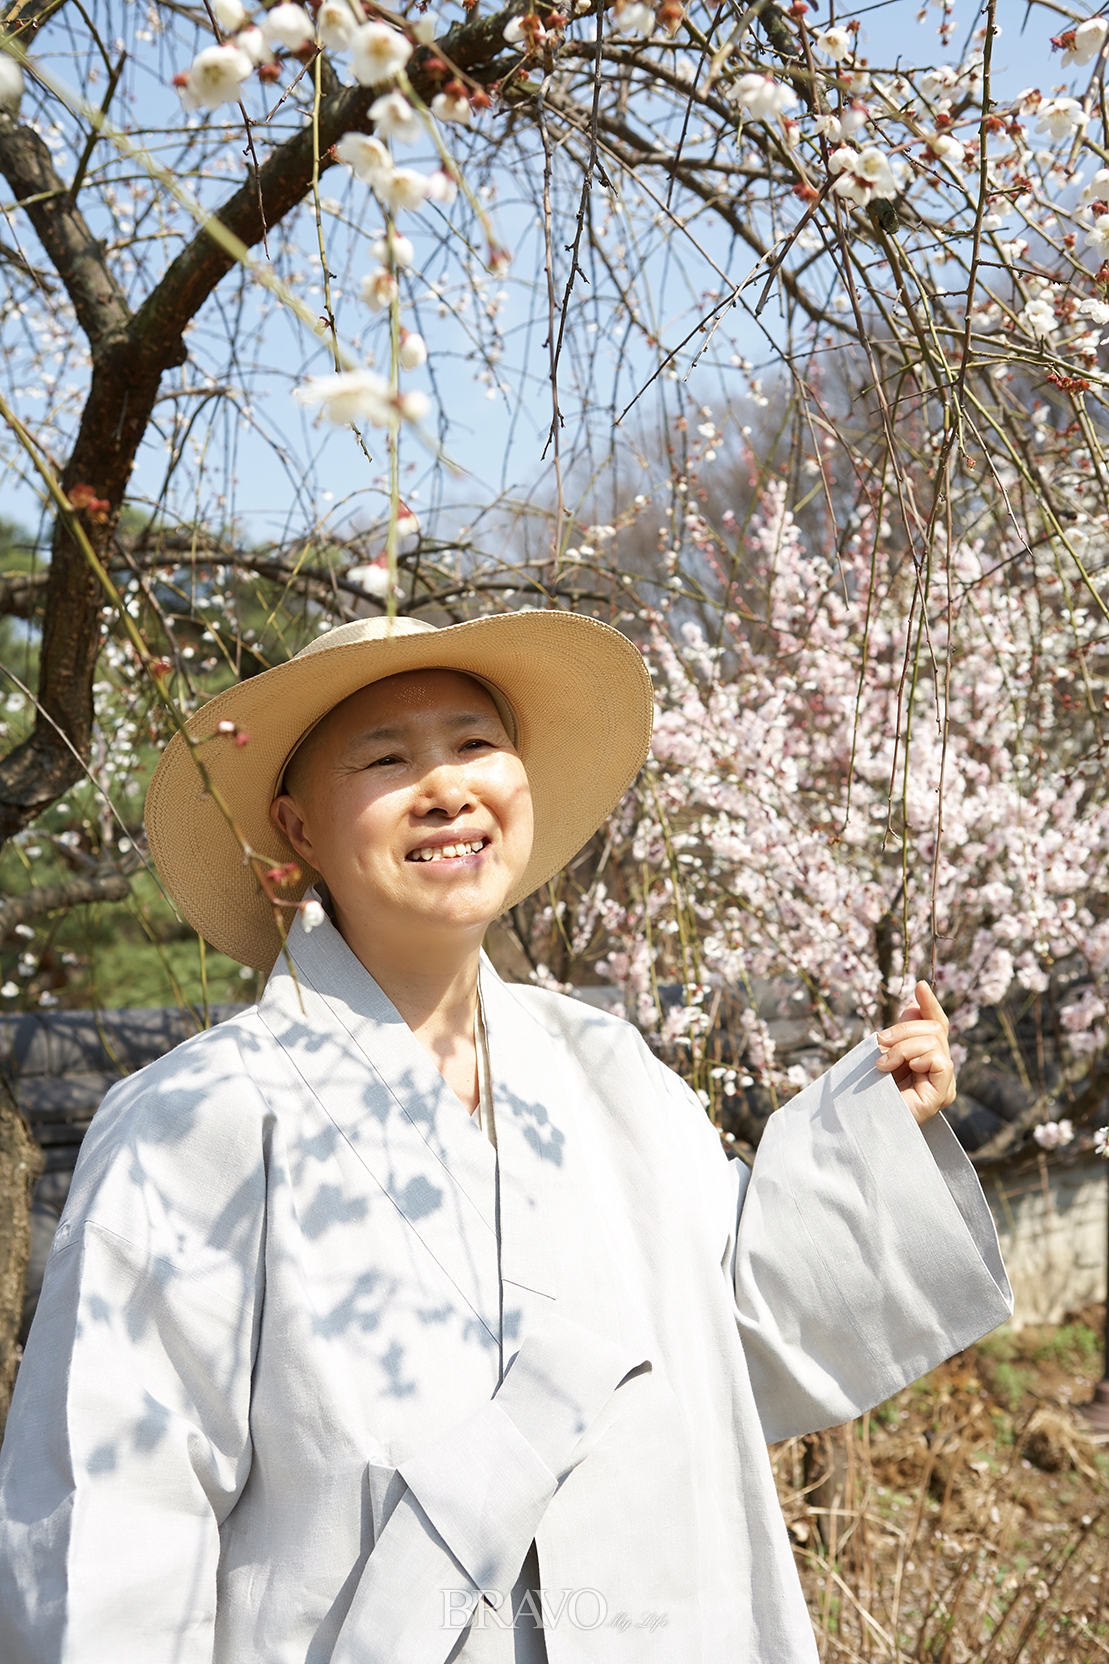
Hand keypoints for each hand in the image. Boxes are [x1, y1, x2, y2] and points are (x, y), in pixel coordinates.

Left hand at [875, 981, 955, 1125]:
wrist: (861, 1124)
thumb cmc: (868, 1092)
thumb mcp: (884, 1053)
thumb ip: (901, 1033)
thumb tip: (914, 1004)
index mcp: (927, 1061)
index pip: (936, 1026)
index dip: (930, 1005)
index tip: (920, 986)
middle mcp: (940, 1072)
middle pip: (934, 1028)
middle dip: (903, 1028)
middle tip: (878, 1042)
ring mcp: (944, 1084)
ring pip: (934, 1040)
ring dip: (902, 1046)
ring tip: (882, 1064)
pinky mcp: (943, 1094)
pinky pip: (939, 1059)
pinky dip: (917, 1056)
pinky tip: (903, 1068)